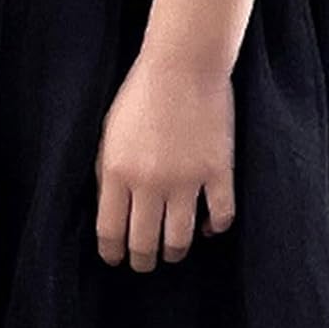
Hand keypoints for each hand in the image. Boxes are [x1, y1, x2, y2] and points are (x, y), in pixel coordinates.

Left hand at [95, 52, 236, 271]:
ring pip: (180, 239)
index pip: (111, 232)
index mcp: (117, 173)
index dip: (113, 254)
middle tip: (145, 264)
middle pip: (145, 243)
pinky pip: (221, 216)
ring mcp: (187, 180)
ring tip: (173, 252)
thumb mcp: (108, 135)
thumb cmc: (141, 94)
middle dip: (143, 261)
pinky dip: (215, 227)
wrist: (183, 63)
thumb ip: (107, 175)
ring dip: (175, 252)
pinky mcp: (219, 172)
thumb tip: (111, 213)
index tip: (116, 260)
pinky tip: (209, 226)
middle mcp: (150, 183)